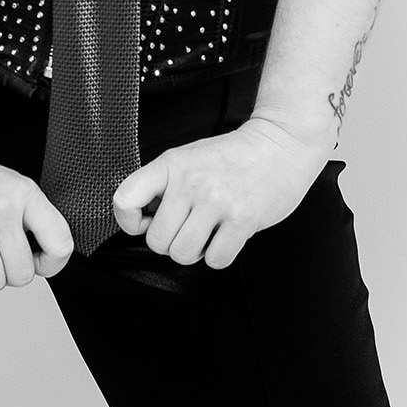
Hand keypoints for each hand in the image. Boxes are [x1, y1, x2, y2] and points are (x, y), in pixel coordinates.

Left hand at [111, 118, 328, 269]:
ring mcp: (217, 201)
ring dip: (195, 251)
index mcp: (171, 164)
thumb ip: (161, 186)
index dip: (129, 221)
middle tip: (188, 226)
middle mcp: (190, 182)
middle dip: (171, 242)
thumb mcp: (187, 158)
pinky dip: (219, 255)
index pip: (125, 200)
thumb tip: (139, 221)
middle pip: (156, 241)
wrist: (281, 145)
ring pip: (182, 255)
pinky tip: (227, 235)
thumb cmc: (233, 156)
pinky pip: (215, 260)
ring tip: (208, 231)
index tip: (145, 221)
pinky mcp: (242, 219)